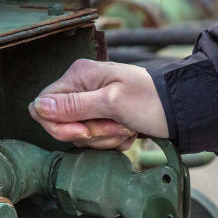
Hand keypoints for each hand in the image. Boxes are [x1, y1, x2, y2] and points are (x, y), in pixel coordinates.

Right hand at [28, 59, 168, 149]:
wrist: (179, 110)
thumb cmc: (151, 100)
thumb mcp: (113, 101)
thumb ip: (75, 105)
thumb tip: (38, 106)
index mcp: (79, 76)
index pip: (42, 106)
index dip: (59, 126)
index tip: (84, 132)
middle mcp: (80, 88)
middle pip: (61, 124)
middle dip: (90, 134)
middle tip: (117, 127)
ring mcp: (91, 105)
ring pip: (80, 136)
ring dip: (105, 138)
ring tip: (127, 128)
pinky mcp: (102, 119)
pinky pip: (95, 140)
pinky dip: (113, 141)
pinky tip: (129, 132)